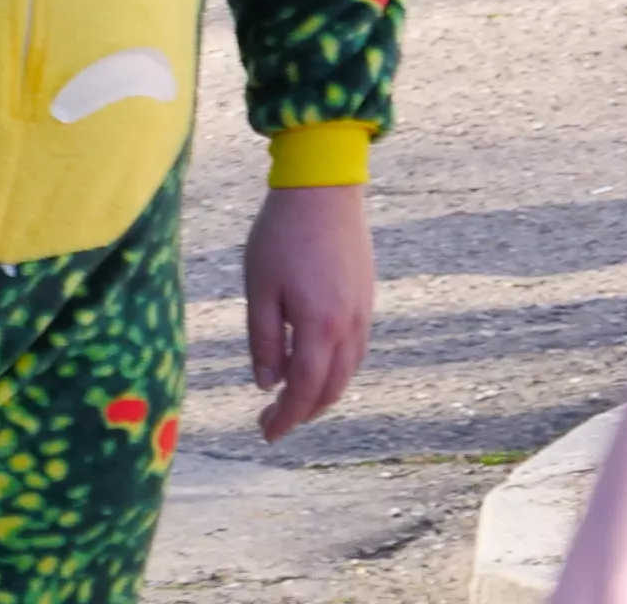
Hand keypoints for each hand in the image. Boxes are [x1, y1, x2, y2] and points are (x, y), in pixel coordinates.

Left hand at [242, 183, 374, 441]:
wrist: (323, 193)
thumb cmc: (281, 236)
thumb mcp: (259, 288)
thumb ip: (263, 339)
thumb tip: (267, 384)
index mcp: (320, 327)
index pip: (304, 390)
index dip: (286, 418)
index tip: (266, 434)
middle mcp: (349, 329)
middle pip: (330, 389)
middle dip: (302, 412)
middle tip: (272, 421)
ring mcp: (363, 316)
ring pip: (346, 374)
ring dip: (320, 394)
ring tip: (291, 401)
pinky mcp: (367, 302)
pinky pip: (355, 352)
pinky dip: (336, 371)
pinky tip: (316, 367)